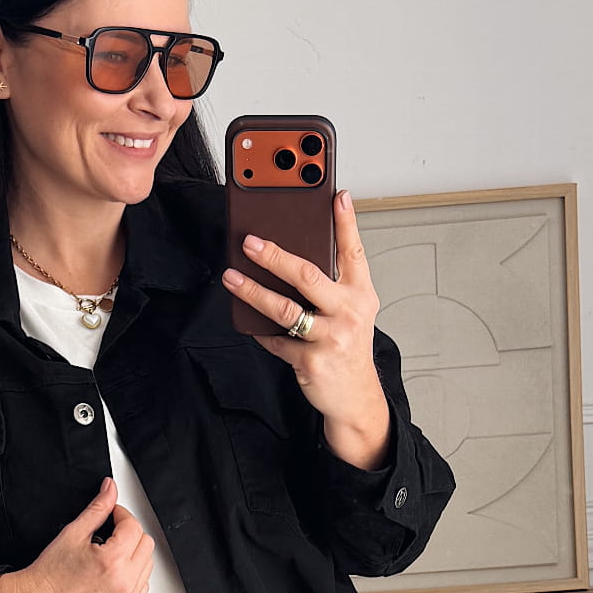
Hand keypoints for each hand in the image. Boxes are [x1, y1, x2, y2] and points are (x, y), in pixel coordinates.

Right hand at [0, 479, 151, 592]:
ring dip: (133, 556)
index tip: (112, 515)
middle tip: (109, 535)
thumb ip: (98, 508)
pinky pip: (142, 587)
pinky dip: (132, 577)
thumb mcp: (73, 533)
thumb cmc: (50, 575)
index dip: (121, 515)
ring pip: (147, 566)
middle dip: (129, 535)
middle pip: (145, 545)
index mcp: (111, 562)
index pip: (133, 527)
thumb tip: (110, 489)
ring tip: (109, 556)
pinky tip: (113, 574)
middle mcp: (123, 584)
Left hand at [221, 188, 390, 461]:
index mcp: (361, 294)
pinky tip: (251, 322)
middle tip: (250, 242)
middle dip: (274, 256)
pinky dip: (262, 331)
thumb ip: (333, 284)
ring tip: (232, 277)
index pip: (353, 251)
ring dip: (253, 291)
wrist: (355, 397)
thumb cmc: (347, 348)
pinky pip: (276, 340)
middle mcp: (350, 313)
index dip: (346, 222)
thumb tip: (293, 255)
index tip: (336, 195)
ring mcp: (331, 338)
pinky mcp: (312, 361)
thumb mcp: (352, 312)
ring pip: (284, 309)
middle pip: (307, 275)